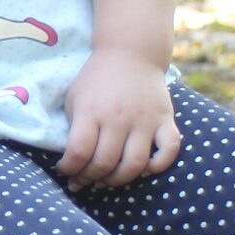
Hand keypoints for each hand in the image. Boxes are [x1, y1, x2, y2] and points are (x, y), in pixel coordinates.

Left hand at [56, 51, 179, 189]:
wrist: (131, 54)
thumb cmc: (97, 79)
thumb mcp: (75, 98)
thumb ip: (75, 128)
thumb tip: (73, 161)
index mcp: (91, 111)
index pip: (79, 151)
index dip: (69, 168)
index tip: (65, 170)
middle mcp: (119, 118)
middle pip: (105, 163)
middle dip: (90, 178)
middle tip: (84, 180)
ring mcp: (145, 121)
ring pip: (135, 164)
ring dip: (119, 180)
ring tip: (106, 180)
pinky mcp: (165, 120)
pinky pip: (169, 150)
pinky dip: (158, 166)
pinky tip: (143, 169)